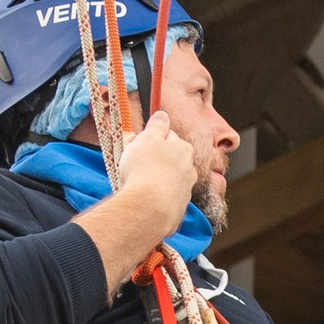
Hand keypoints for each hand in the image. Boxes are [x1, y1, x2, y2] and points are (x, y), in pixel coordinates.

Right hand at [116, 115, 198, 229]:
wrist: (149, 207)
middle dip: (153, 160)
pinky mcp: (178, 208)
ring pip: (167, 178)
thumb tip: (162, 115)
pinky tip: (145, 198)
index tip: (137, 146)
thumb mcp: (148, 138)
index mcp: (184, 148)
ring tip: (138, 183)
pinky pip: (165, 197)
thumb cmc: (146, 169)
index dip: (150, 140)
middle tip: (134, 164)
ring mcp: (185, 190)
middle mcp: (190, 168)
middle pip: (168, 158)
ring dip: (154, 179)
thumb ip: (156, 126)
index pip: (167, 137)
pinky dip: (156, 196)